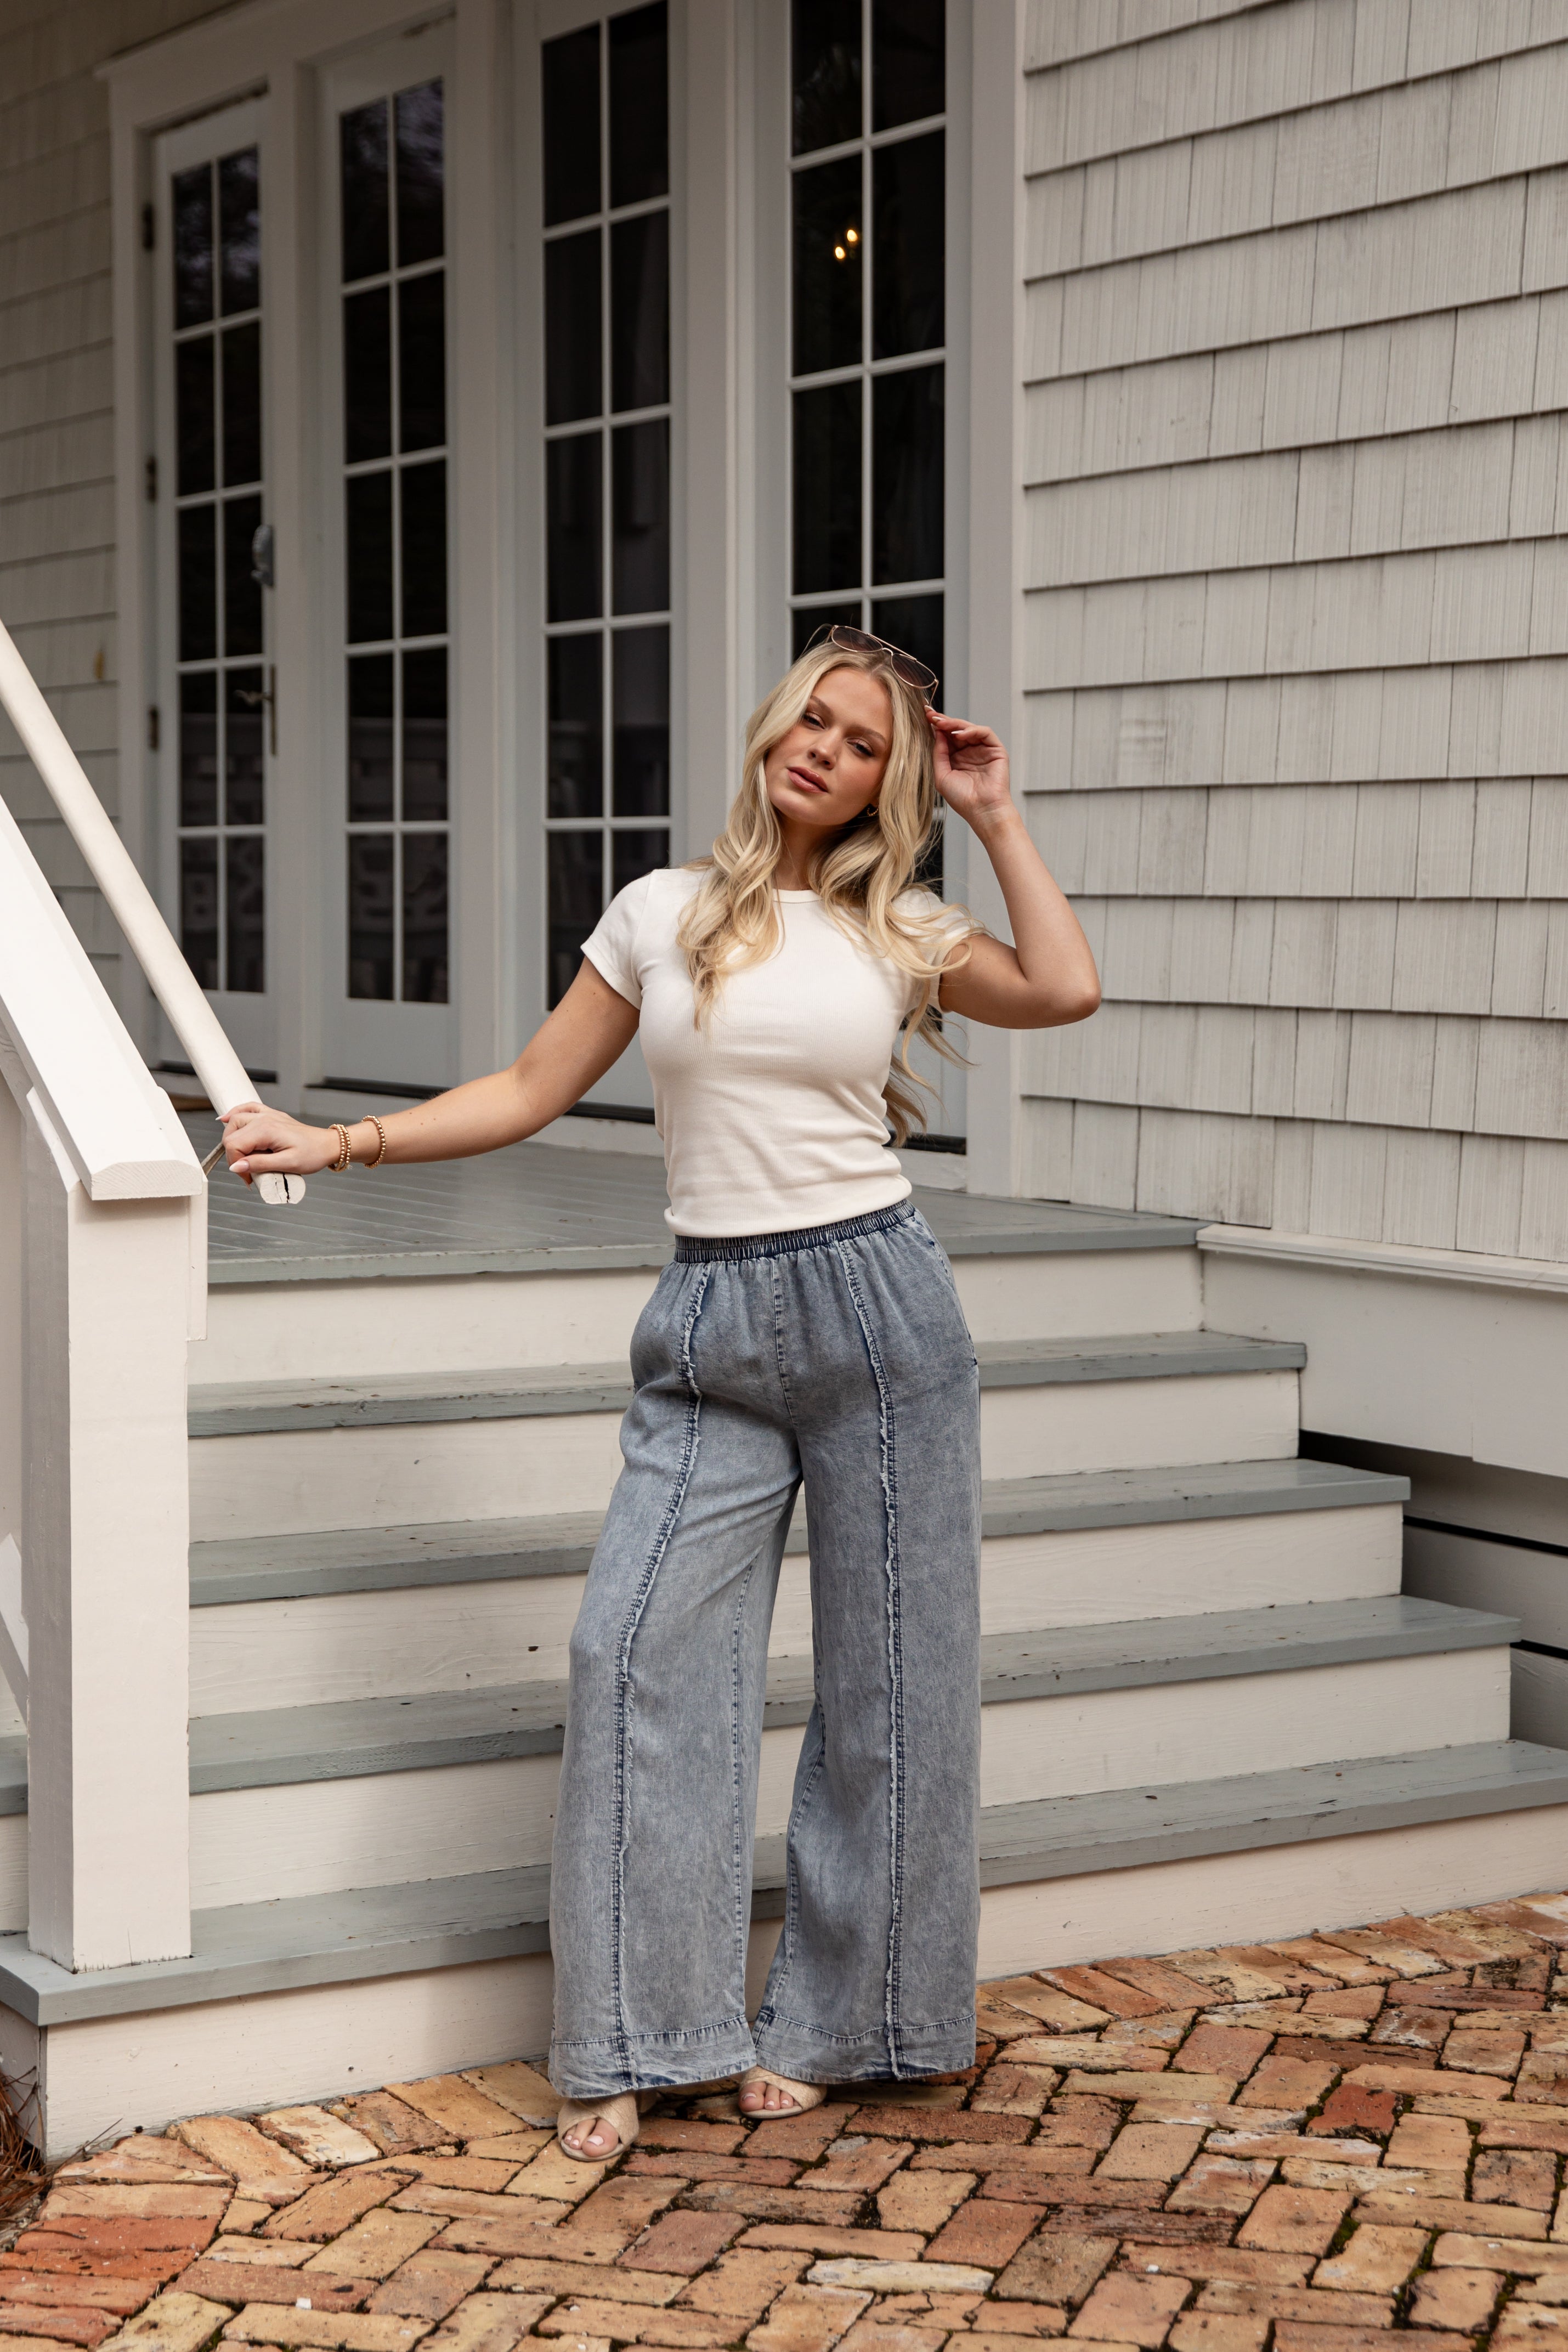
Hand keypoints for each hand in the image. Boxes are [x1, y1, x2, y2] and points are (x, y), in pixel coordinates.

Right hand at [220, 1103, 341, 1183]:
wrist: (328, 1145)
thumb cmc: (313, 1154)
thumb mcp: (287, 1164)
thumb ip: (259, 1165)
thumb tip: (236, 1167)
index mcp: (266, 1130)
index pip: (234, 1144)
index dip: (235, 1163)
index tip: (247, 1177)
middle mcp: (264, 1119)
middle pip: (231, 1133)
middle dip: (233, 1154)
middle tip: (246, 1170)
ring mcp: (267, 1115)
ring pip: (236, 1120)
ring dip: (231, 1136)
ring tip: (239, 1155)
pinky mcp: (271, 1116)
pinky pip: (248, 1108)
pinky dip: (236, 1112)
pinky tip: (227, 1119)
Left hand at [926, 707, 1013, 829]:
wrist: (982, 810)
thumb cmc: (962, 799)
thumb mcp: (942, 775)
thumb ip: (939, 753)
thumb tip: (936, 732)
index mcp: (956, 758)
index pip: (946, 737)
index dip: (936, 726)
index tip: (925, 716)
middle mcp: (970, 752)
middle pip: (956, 730)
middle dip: (943, 721)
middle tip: (931, 715)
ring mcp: (983, 750)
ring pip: (969, 728)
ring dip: (955, 724)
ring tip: (942, 724)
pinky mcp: (996, 750)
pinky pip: (984, 733)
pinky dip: (972, 730)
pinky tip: (959, 734)